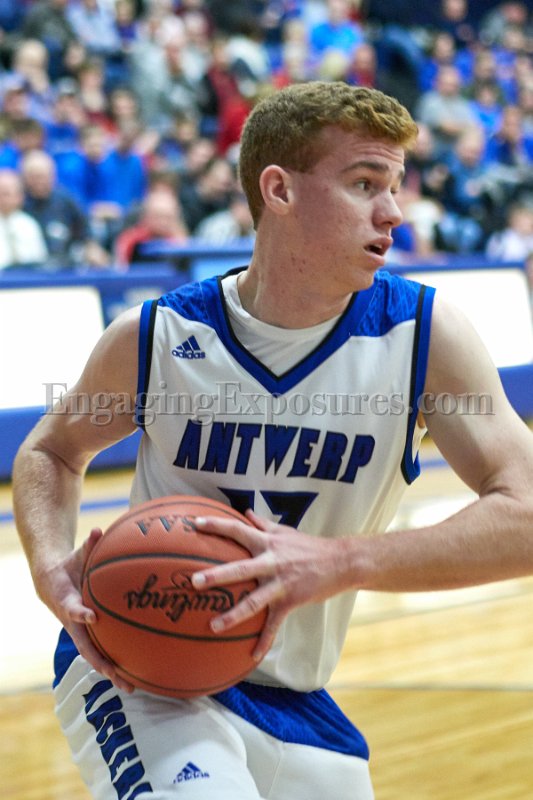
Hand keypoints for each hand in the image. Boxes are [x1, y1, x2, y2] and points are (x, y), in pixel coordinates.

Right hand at [34, 528, 133, 692]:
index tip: (92, 617)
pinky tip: (139, 674)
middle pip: (86, 647)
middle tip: (117, 674)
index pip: (73, 609)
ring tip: (132, 686)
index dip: (81, 613)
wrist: (52, 582)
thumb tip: (98, 531)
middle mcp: (75, 623)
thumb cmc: (70, 566)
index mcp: (67, 602)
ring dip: (113, 672)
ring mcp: (82, 633)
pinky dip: (118, 663)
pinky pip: (105, 651)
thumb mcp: (77, 555)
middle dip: (101, 661)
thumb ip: (89, 545)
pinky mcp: (91, 635)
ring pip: (96, 656)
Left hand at [192, 510, 348, 662]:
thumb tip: (245, 511)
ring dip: (233, 614)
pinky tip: (252, 656)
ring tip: (213, 625)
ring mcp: (280, 583)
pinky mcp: (290, 601)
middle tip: (194, 581)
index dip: (216, 525)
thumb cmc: (308, 546)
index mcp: (267, 542)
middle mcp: (271, 561)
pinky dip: (264, 641)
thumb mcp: (284, 531)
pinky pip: (274, 624)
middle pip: (240, 568)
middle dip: (217, 575)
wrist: (340, 562)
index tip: (195, 524)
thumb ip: (262, 523)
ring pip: (254, 601)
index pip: (238, 529)